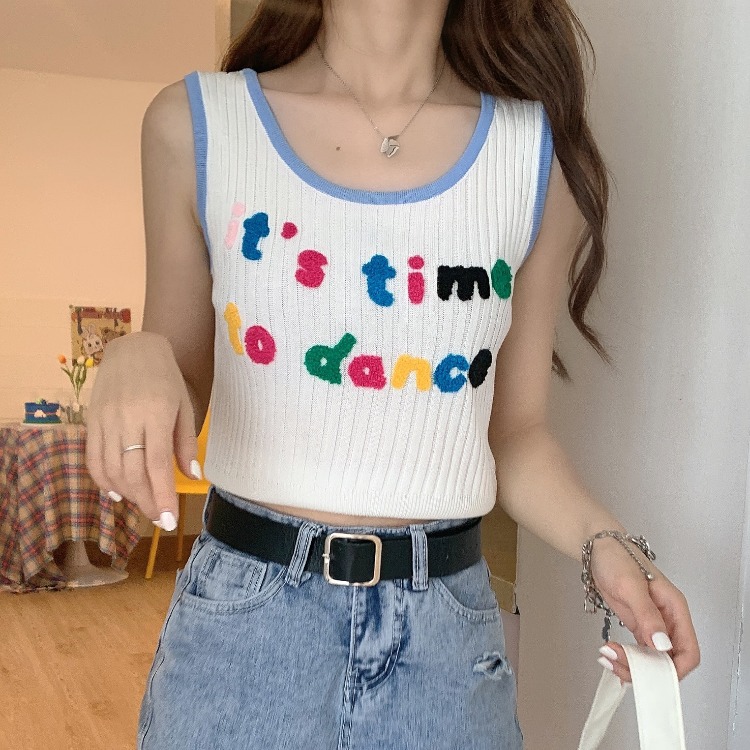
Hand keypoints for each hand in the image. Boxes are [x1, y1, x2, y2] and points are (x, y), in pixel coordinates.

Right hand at [85, 331, 199, 529]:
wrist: (132, 348)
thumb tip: (192, 476)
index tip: (168, 520)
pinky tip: (118, 492)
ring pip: (111, 470)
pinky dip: (104, 481)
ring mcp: (104, 420)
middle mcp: (126, 418)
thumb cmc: (166, 377)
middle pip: (132, 473)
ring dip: (127, 494)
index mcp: (155, 413)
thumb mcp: (184, 406)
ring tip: (143, 505)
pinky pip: (93, 459)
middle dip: (146, 502)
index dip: (162, 496)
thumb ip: (185, 443)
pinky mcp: (90, 421)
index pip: (156, 465)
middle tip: (158, 519)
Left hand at [589, 536, 699, 683]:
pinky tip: (613, 659)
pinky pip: (638, 651)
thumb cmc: (617, 558)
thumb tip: (662, 645)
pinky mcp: (637, 625)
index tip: (652, 673)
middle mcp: (667, 620)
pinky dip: (627, 658)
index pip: (688, 650)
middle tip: (621, 665)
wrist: (598, 548)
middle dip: (648, 670)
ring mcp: (652, 624)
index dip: (675, 668)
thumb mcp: (631, 586)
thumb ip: (648, 616)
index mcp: (675, 608)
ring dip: (633, 666)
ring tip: (610, 658)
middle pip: (669, 660)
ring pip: (652, 658)